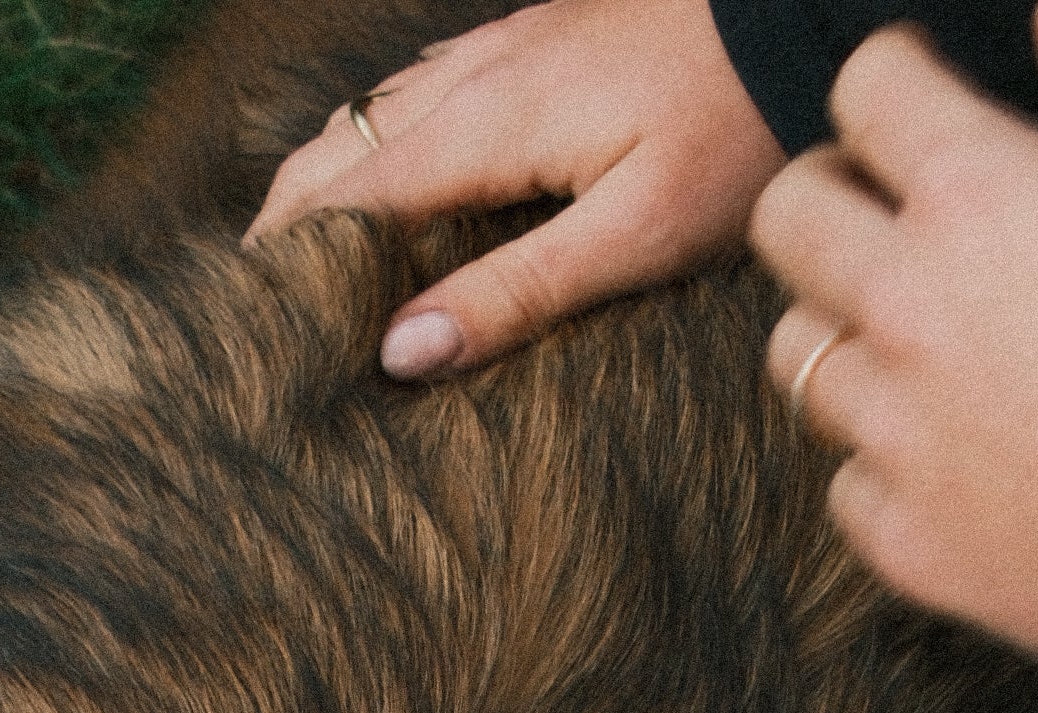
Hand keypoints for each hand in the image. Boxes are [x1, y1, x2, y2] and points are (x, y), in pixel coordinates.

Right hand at [247, 0, 781, 378]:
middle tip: (242, 311)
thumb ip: (517, 290)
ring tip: (288, 261)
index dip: (282, 264)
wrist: (801, 14)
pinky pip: (419, 90)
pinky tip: (379, 177)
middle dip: (281, 224)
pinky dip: (376, 143)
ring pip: (370, 114)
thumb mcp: (637, 232)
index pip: (342, 199)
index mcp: (485, 124)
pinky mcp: (534, 38)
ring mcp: (501, 46)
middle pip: (338, 149)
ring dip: (322, 182)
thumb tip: (402, 353)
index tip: (235, 332)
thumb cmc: (738, 128)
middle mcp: (474, 74)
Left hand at [753, 0, 1037, 655]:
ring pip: (797, 355)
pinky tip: (950, 451)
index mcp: (980, 195)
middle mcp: (907, 309)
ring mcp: (893, 434)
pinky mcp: (902, 539)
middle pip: (787, 217)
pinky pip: (844, 482)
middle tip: (890, 209)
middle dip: (829, 192)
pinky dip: (882, 462)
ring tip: (920, 336)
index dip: (893, 78)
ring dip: (845, 329)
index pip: (867, 88)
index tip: (922, 97)